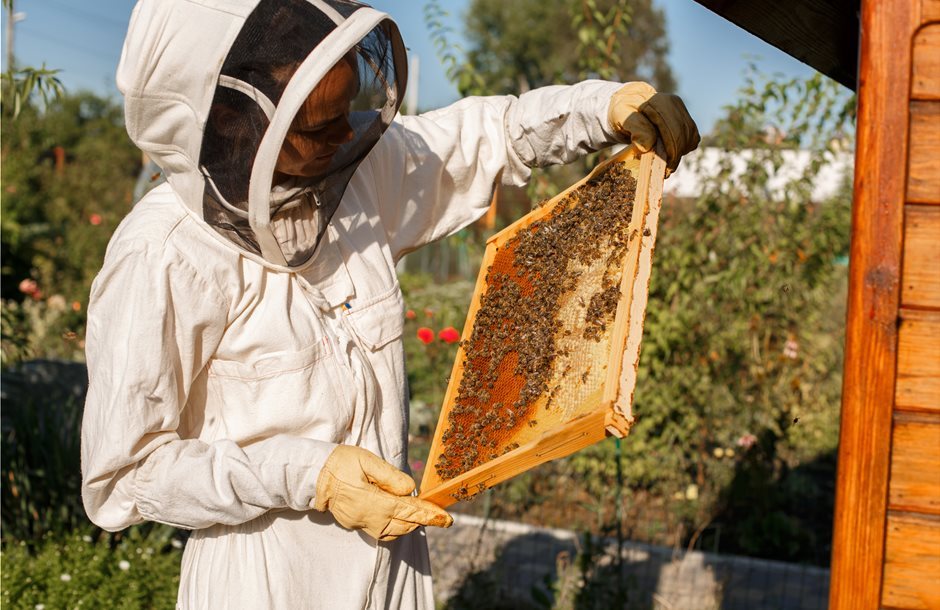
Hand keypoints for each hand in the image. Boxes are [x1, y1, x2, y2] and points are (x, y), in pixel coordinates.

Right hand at [313, 445, 452, 540]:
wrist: (313, 474)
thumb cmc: (341, 462)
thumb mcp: (367, 461)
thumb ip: (390, 476)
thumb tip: (409, 489)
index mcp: (375, 501)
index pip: (409, 511)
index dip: (429, 515)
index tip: (446, 519)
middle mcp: (370, 517)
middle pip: (404, 525)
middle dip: (423, 521)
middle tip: (439, 516)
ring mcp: (361, 523)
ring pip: (392, 532)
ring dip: (409, 525)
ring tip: (421, 515)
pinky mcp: (354, 523)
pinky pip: (380, 532)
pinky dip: (394, 527)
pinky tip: (399, 517)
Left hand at [608, 82, 699, 172]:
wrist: (628, 104)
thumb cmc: (623, 112)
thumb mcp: (622, 118)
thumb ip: (635, 128)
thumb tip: (648, 145)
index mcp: (659, 102)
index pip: (672, 130)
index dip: (671, 152)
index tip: (663, 169)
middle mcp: (674, 103)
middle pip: (683, 135)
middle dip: (676, 156)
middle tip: (665, 172)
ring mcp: (681, 110)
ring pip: (690, 137)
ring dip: (680, 153)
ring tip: (666, 164)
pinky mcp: (684, 117)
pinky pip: (692, 137)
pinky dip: (684, 148)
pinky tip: (671, 154)